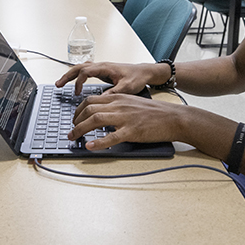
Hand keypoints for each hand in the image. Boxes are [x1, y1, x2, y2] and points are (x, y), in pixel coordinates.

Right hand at [55, 61, 164, 95]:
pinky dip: (77, 76)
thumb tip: (101, 99)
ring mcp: (101, 68)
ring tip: (60, 84)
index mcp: (105, 67)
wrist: (144, 72)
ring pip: (81, 68)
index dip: (79, 82)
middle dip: (67, 76)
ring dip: (70, 75)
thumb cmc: (137, 77)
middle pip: (79, 67)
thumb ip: (114, 92)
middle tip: (58, 85)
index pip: (85, 71)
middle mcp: (101, 65)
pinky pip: (85, 71)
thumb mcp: (126, 87)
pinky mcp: (102, 71)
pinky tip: (74, 82)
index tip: (77, 94)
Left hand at [68, 93, 192, 150]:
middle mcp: (119, 105)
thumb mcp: (132, 102)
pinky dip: (98, 142)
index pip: (90, 100)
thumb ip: (116, 106)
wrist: (173, 117)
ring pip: (95, 120)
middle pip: (88, 109)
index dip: (78, 110)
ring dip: (80, 129)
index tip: (74, 118)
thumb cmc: (154, 112)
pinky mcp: (132, 131)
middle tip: (71, 131)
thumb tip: (100, 114)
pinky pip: (111, 137)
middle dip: (75, 120)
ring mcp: (125, 118)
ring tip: (73, 138)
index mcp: (118, 97)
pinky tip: (90, 146)